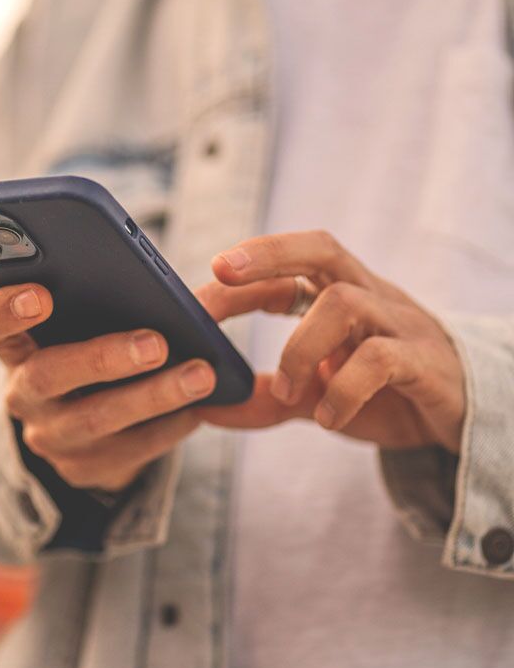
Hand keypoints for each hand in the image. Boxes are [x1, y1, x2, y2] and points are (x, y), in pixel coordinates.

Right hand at [0, 284, 214, 490]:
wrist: (82, 422)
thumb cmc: (87, 345)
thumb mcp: (78, 321)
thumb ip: (97, 295)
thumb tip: (160, 285)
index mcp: (13, 343)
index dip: (2, 312)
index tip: (41, 294)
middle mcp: (22, 392)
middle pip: (46, 376)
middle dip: (102, 358)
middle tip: (156, 342)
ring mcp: (49, 435)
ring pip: (94, 419)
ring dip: (152, 396)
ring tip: (200, 374)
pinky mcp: (82, 469)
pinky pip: (128, 452)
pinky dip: (168, 427)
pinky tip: (198, 408)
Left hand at [195, 231, 465, 454]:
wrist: (463, 418)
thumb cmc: (387, 393)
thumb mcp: (319, 394)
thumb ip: (270, 397)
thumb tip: (207, 408)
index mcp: (343, 294)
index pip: (294, 262)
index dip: (249, 267)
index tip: (205, 284)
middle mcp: (369, 297)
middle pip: (322, 248)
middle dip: (269, 253)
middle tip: (223, 272)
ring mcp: (398, 324)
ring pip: (343, 302)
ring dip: (300, 347)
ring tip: (289, 392)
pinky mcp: (424, 362)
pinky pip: (380, 358)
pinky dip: (344, 388)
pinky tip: (328, 417)